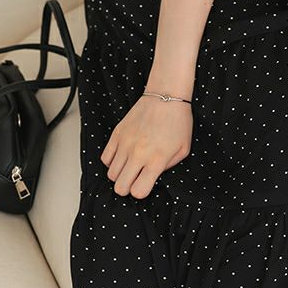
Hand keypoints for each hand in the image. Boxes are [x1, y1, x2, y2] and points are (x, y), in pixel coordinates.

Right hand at [100, 78, 192, 198]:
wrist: (166, 96)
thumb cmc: (178, 121)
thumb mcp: (182, 149)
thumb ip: (167, 167)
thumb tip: (152, 177)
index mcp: (156, 159)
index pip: (138, 191)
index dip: (141, 191)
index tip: (145, 185)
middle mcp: (138, 153)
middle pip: (120, 187)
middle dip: (127, 187)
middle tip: (135, 179)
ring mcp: (125, 144)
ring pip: (111, 174)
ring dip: (120, 174)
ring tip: (131, 166)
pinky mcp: (117, 134)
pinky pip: (105, 158)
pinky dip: (112, 161)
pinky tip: (123, 156)